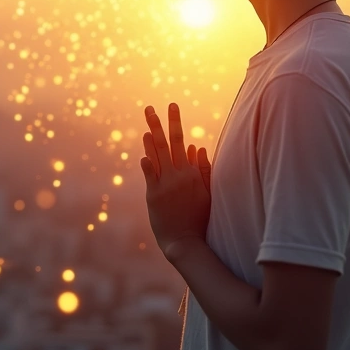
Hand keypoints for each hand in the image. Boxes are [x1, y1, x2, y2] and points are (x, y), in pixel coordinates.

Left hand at [141, 102, 211, 261]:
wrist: (186, 242)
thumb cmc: (198, 218)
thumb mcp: (206, 192)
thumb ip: (203, 168)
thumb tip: (198, 146)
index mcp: (192, 172)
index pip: (182, 142)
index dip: (175, 123)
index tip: (171, 107)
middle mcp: (179, 175)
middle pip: (169, 143)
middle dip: (161, 123)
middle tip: (151, 107)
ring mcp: (166, 185)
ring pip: (157, 156)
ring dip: (150, 138)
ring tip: (145, 124)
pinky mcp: (154, 196)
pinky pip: (149, 176)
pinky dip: (147, 164)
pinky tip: (143, 154)